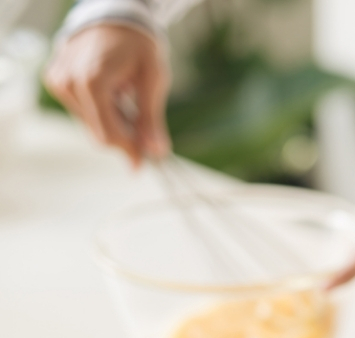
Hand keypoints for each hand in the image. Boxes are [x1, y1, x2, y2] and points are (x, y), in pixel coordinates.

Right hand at [45, 25, 170, 166]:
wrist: (113, 16)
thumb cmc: (136, 44)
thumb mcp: (152, 79)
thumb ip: (152, 119)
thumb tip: (157, 152)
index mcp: (92, 81)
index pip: (109, 134)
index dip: (128, 150)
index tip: (144, 162)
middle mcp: (69, 82)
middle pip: (99, 134)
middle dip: (123, 137)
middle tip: (143, 132)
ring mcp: (58, 81)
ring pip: (90, 126)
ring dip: (111, 123)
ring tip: (125, 100)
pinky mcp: (54, 81)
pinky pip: (80, 113)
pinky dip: (99, 112)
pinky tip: (110, 94)